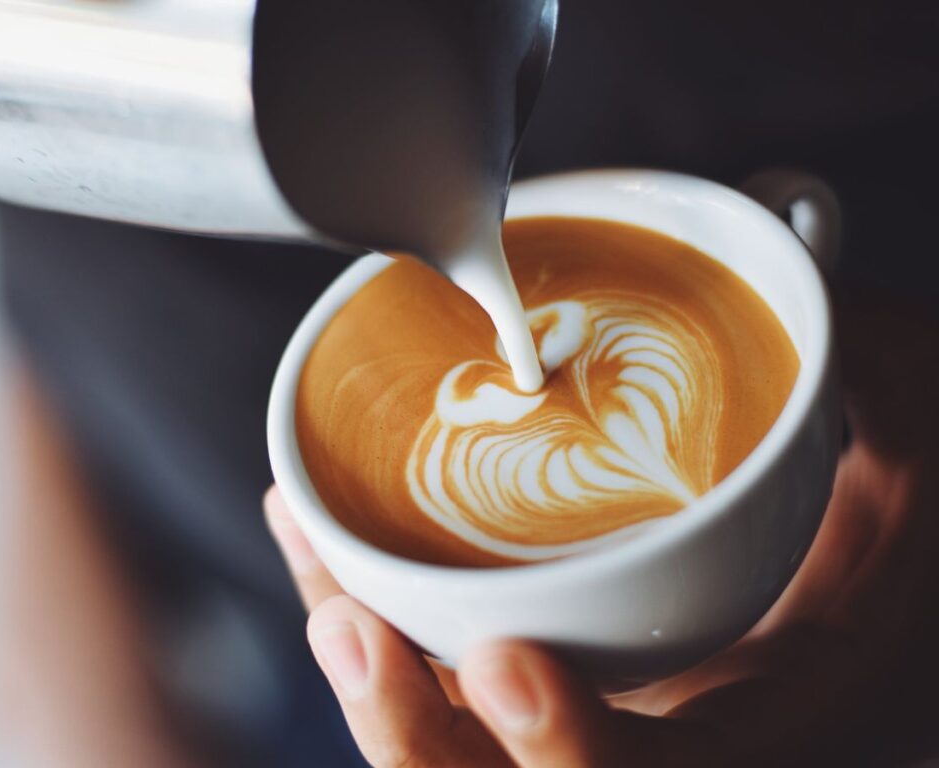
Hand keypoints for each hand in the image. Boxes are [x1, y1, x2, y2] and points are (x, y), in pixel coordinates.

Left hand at [265, 291, 938, 766]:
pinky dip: (375, 623)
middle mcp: (660, 721)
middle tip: (351, 628)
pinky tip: (318, 551)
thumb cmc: (883, 492)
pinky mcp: (543, 657)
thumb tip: (796, 215)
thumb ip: (858, 359)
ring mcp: (590, 697)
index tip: (508, 662)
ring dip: (375, 690)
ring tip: (325, 597)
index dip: (573, 746)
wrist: (860, 522)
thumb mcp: (904, 438)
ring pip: (460, 746)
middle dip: (417, 732)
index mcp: (757, 707)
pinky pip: (439, 671)